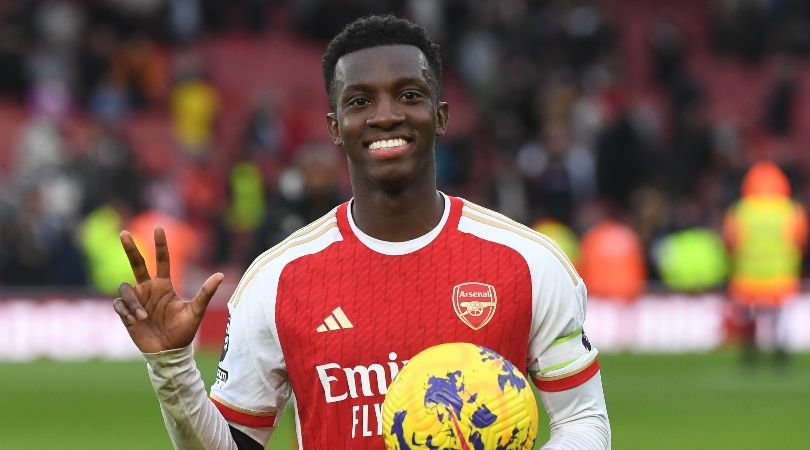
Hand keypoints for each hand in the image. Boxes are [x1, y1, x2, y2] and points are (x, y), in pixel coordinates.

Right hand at [113, 226, 223, 353]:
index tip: (159, 227)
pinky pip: (118, 304)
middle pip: (136, 264)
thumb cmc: (183, 332)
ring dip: (132, 301)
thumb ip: (205, 293)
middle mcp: (148, 289)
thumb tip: (220, 275)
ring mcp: (136, 301)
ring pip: (125, 288)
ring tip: (143, 317)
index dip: (161, 245)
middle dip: (130, 248)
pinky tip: (135, 321)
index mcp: (164, 286)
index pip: (161, 260)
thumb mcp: (196, 311)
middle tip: (124, 233)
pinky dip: (125, 310)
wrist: (168, 353)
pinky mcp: (125, 314)